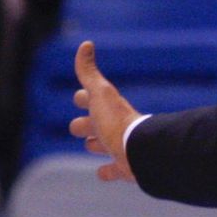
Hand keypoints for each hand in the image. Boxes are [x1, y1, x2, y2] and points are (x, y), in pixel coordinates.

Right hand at [69, 41, 140, 181]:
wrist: (138, 150)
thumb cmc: (115, 121)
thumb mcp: (99, 93)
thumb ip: (89, 72)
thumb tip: (86, 44)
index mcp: (105, 108)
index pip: (90, 99)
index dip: (84, 97)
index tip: (81, 96)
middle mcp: (112, 126)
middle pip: (93, 124)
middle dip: (84, 124)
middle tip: (79, 127)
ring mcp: (117, 147)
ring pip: (101, 145)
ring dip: (95, 145)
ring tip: (91, 144)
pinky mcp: (122, 167)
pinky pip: (112, 170)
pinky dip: (107, 171)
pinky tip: (102, 173)